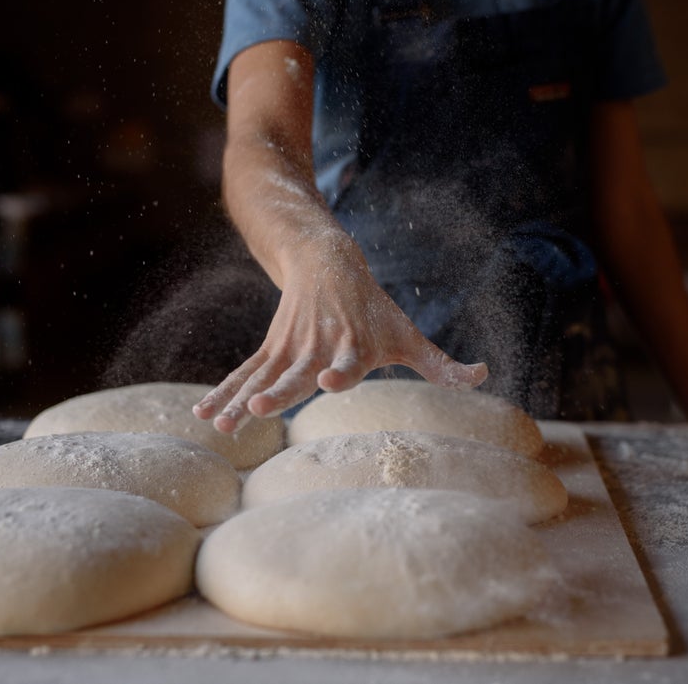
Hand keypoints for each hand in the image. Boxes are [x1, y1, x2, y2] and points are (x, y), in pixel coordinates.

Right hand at [193, 243, 487, 432]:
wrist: (326, 262)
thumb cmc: (376, 310)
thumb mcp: (410, 335)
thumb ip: (442, 364)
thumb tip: (484, 376)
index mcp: (353, 346)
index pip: (348, 362)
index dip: (340, 373)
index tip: (330, 381)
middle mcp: (318, 347)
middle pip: (296, 373)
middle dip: (277, 392)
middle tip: (259, 408)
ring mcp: (290, 348)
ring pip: (263, 377)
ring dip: (240, 399)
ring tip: (221, 424)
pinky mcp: (271, 350)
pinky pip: (244, 374)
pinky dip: (224, 393)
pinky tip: (204, 417)